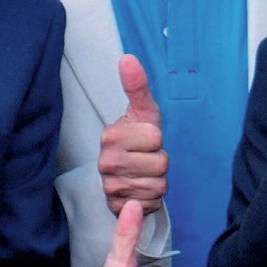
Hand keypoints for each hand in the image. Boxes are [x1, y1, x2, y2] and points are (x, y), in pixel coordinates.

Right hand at [98, 55, 166, 213]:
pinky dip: (152, 199)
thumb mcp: (143, 112)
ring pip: (158, 186)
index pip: (156, 138)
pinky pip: (151, 204)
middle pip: (161, 164)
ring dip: (158, 181)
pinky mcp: (116, 208)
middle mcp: (105, 162)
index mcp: (110, 135)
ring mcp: (109, 187)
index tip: (145, 140)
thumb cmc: (139, 139)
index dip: (158, 140)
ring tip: (144, 174)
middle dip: (160, 162)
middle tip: (146, 159)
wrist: (125, 174)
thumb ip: (138, 86)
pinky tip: (141, 190)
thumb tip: (128, 58)